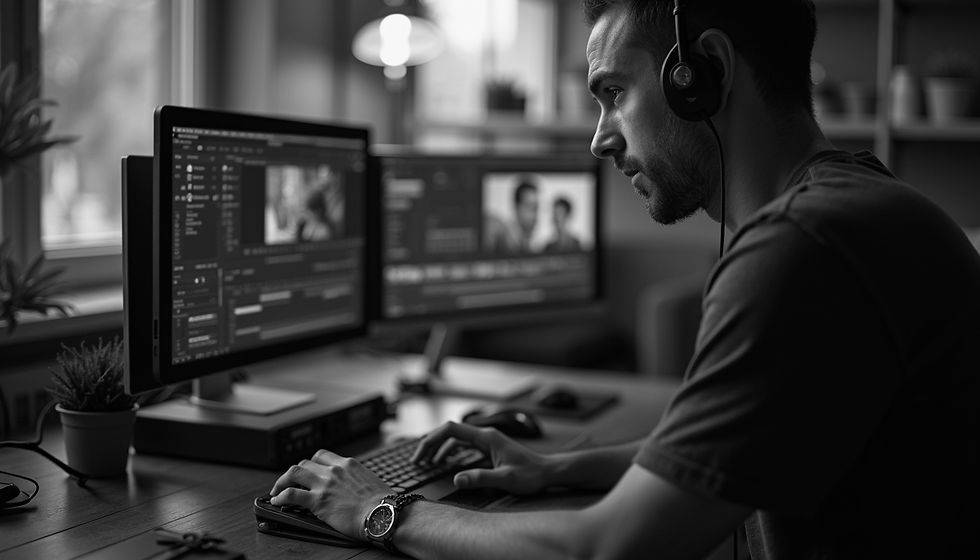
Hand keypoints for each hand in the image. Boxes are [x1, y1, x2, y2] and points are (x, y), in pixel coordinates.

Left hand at [269, 449, 390, 538]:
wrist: (383, 514)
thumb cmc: (382, 503)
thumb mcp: (370, 481)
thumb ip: (356, 478)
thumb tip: (353, 485)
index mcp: (348, 464)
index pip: (322, 456)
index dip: (311, 463)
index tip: (308, 471)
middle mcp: (334, 470)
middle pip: (306, 462)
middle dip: (295, 472)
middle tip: (291, 481)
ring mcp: (324, 484)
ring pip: (294, 472)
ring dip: (282, 480)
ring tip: (277, 489)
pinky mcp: (317, 501)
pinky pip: (291, 494)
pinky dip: (280, 496)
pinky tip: (277, 501)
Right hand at [411, 421, 551, 494]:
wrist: (548, 472)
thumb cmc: (531, 475)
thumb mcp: (505, 479)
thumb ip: (480, 478)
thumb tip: (456, 479)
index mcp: (486, 437)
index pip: (451, 430)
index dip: (432, 440)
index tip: (420, 455)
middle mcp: (485, 435)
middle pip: (450, 432)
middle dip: (431, 444)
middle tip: (417, 461)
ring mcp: (487, 441)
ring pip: (456, 439)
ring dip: (439, 448)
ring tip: (426, 463)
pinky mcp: (489, 449)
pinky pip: (464, 446)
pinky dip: (451, 453)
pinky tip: (445, 463)